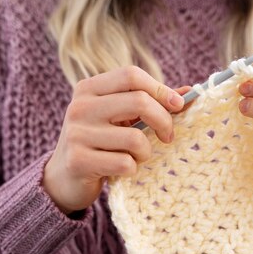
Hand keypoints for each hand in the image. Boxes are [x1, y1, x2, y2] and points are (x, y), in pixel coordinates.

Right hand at [43, 65, 189, 213]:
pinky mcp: (78, 161)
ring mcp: (77, 134)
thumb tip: (189, 91)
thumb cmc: (100, 143)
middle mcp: (79, 107)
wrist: (64, 178)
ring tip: (138, 156)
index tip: (178, 105)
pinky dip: (132, 169)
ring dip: (146, 151)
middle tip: (168, 136)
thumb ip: (150, 103)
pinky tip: (122, 170)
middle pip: (138, 101)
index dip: (160, 89)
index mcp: (89, 88)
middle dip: (163, 120)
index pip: (131, 75)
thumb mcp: (120, 118)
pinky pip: (124, 163)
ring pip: (135, 138)